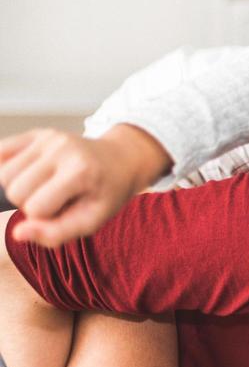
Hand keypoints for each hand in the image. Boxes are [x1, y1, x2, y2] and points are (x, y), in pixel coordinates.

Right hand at [0, 125, 170, 247]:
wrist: (120, 161)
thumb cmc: (105, 194)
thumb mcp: (91, 221)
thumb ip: (55, 233)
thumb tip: (17, 233)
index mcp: (81, 171)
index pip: (35, 208)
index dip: (45, 217)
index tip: (65, 210)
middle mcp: (63, 148)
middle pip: (15, 190)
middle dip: (29, 202)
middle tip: (54, 198)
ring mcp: (49, 137)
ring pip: (4, 173)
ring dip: (18, 186)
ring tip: (45, 186)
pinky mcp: (38, 132)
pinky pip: (1, 152)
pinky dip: (8, 167)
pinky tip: (31, 173)